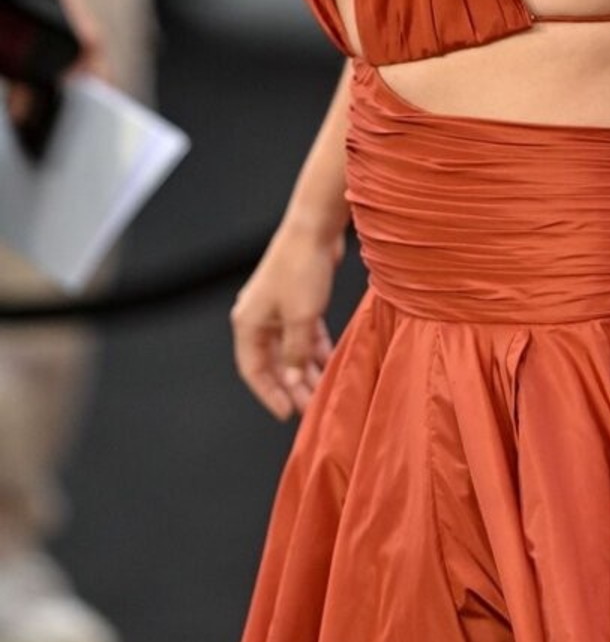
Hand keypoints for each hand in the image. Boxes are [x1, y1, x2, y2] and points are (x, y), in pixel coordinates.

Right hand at [231, 221, 343, 420]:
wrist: (315, 227)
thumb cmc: (301, 267)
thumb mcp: (301, 319)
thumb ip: (296, 354)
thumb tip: (294, 383)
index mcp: (248, 323)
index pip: (253, 370)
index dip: (269, 394)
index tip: (286, 413)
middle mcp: (259, 317)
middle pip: (274, 362)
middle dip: (292, 385)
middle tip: (309, 406)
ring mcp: (278, 308)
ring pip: (291, 349)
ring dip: (306, 369)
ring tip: (323, 389)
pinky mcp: (297, 300)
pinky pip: (303, 333)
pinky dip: (315, 349)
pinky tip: (329, 363)